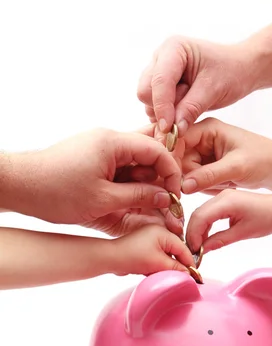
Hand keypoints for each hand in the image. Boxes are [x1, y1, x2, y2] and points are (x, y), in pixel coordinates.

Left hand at [3, 128, 182, 229]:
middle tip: (166, 202)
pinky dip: (129, 183)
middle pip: (148, 154)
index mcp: (113, 142)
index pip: (157, 149)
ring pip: (135, 163)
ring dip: (144, 183)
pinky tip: (132, 200)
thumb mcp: (104, 200)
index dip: (171, 172)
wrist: (21, 186)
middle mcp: (109, 139)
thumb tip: (165, 198)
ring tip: (149, 206)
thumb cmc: (56, 191)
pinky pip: (120, 168)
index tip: (175, 194)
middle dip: (159, 178)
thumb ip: (139, 197)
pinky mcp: (93, 158)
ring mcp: (100, 147)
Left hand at [110, 225, 193, 275]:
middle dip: (178, 265)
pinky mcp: (143, 247)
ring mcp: (150, 239)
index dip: (189, 262)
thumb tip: (190, 274)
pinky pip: (157, 256)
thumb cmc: (133, 257)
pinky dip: (158, 265)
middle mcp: (157, 232)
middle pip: (176, 251)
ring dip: (167, 266)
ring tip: (166, 275)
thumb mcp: (158, 263)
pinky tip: (154, 272)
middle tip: (182, 278)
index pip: (183, 247)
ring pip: (167, 255)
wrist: (110, 259)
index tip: (194, 275)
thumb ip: (176, 268)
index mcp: (163, 231)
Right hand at [137, 37, 255, 134]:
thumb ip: (192, 108)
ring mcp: (158, 71)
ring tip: (191, 105)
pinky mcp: (161, 86)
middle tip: (188, 112)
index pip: (158, 82)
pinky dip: (167, 114)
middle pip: (145, 91)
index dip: (163, 107)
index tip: (170, 129)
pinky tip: (186, 110)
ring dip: (166, 112)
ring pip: (148, 100)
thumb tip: (175, 130)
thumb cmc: (230, 72)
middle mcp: (161, 58)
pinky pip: (154, 106)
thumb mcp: (214, 90)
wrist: (238, 69)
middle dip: (162, 108)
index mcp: (173, 49)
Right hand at [181, 118, 271, 194]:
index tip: (175, 179)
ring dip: (201, 184)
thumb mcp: (236, 168)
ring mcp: (203, 153)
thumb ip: (208, 176)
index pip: (177, 141)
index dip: (172, 159)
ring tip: (226, 182)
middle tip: (210, 184)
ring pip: (185, 174)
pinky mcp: (207, 167)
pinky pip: (195, 181)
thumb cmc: (264, 161)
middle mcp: (202, 138)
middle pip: (178, 160)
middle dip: (189, 176)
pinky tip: (225, 185)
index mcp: (207, 128)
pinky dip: (206, 188)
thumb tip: (182, 186)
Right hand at [186, 189, 271, 252]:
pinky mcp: (225, 201)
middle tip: (193, 252)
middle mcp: (221, 197)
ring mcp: (222, 197)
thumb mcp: (244, 233)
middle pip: (197, 214)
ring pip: (201, 214)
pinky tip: (206, 239)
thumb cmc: (268, 219)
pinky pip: (208, 213)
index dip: (193, 236)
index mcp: (226, 202)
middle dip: (192, 234)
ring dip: (197, 231)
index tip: (194, 251)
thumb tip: (202, 250)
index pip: (199, 217)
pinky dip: (205, 226)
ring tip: (199, 248)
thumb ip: (220, 240)